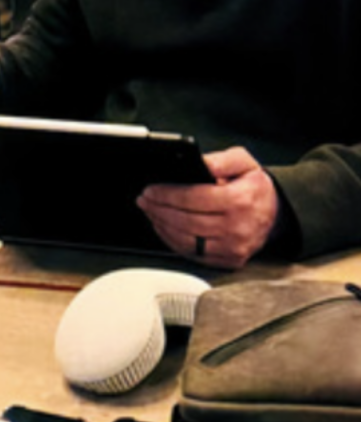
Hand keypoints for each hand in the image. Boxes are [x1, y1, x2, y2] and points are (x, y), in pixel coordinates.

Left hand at [136, 147, 280, 268]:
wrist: (277, 213)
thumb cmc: (256, 186)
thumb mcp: (243, 161)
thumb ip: (220, 160)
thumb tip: (201, 163)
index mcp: (239, 201)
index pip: (193, 198)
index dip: (167, 194)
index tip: (150, 190)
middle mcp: (237, 228)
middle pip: (186, 221)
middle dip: (159, 209)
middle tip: (144, 200)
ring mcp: (233, 248)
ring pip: (187, 241)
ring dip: (162, 226)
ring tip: (151, 212)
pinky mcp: (229, 261)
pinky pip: (194, 254)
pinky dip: (174, 242)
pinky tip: (165, 229)